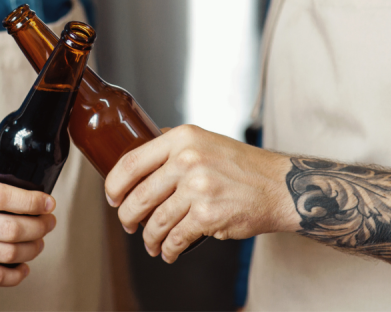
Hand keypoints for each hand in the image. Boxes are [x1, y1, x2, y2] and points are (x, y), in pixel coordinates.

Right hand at [0, 151, 56, 286]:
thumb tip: (19, 161)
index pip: (2, 196)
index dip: (32, 201)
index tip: (48, 202)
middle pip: (11, 228)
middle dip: (39, 226)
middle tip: (48, 222)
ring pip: (8, 253)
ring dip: (33, 248)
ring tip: (38, 241)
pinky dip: (17, 273)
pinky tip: (23, 265)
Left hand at [104, 125, 298, 262]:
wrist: (278, 185)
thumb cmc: (242, 165)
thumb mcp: (205, 139)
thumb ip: (174, 142)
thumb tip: (142, 145)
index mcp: (182, 139)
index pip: (131, 162)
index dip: (113, 185)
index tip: (112, 196)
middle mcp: (187, 160)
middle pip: (137, 196)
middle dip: (127, 217)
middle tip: (128, 224)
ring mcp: (197, 189)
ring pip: (155, 222)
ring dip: (148, 238)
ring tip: (151, 243)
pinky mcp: (208, 216)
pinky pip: (176, 238)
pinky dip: (168, 249)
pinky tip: (169, 251)